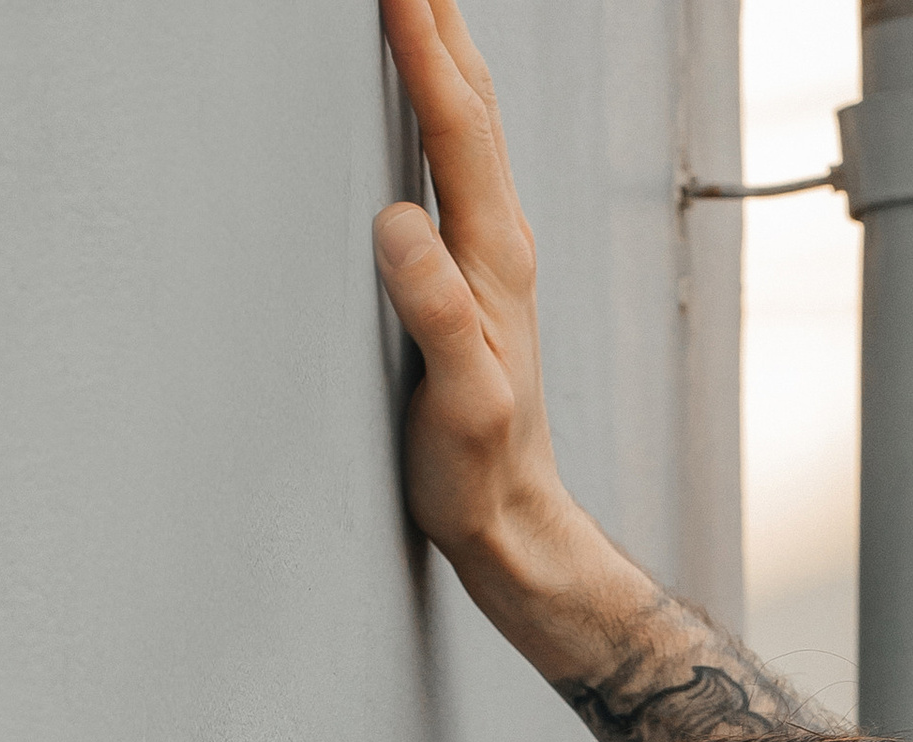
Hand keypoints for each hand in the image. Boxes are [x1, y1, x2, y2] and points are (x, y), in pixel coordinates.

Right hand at [371, 0, 570, 585]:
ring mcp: (490, 256)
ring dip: (446, 50)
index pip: (458, 128)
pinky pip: (458, 162)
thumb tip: (400, 224)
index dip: (426, 47)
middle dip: (440, 19)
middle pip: (472, 104)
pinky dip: (443, 106)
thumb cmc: (480, 471)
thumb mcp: (460, 399)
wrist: (513, 521)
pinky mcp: (473, 275)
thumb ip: (435, 311)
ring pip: (470, 125)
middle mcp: (500, 243)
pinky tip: (431, 96)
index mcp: (493, 258)